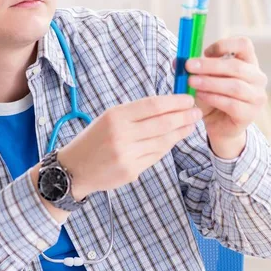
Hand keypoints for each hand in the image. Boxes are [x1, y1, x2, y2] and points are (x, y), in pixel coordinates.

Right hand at [58, 95, 202, 199]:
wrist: (74, 169)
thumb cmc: (94, 139)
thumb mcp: (109, 118)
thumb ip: (136, 113)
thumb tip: (169, 105)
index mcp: (115, 116)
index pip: (153, 105)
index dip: (175, 102)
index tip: (188, 99)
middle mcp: (121, 135)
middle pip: (163, 123)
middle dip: (184, 117)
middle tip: (196, 112)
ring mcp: (127, 155)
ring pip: (163, 141)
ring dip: (180, 132)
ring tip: (190, 125)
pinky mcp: (131, 171)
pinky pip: (156, 156)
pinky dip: (167, 147)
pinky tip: (173, 140)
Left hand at [185, 37, 267, 158]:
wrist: (219, 127)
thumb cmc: (213, 98)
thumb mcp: (202, 80)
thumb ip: (192, 69)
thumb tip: (176, 61)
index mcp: (248, 63)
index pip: (244, 44)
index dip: (225, 45)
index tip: (205, 52)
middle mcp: (257, 78)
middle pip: (236, 66)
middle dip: (210, 65)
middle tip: (189, 66)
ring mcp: (257, 97)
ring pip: (235, 86)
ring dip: (210, 82)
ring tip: (192, 82)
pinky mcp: (250, 114)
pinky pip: (232, 104)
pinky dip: (214, 98)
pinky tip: (200, 96)